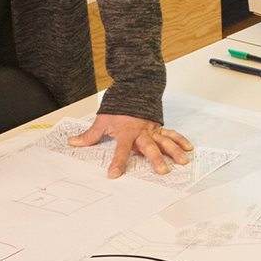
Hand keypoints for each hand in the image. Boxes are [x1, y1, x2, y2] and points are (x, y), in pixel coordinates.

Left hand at [68, 113, 193, 178]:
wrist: (134, 87)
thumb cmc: (118, 106)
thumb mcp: (102, 120)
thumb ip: (90, 135)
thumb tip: (73, 142)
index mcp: (126, 132)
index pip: (120, 150)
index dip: (117, 162)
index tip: (114, 174)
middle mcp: (141, 132)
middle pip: (149, 147)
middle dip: (156, 159)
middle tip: (162, 170)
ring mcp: (152, 130)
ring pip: (165, 141)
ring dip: (174, 151)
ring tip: (182, 161)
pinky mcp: (159, 127)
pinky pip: (171, 134)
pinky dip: (180, 140)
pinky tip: (188, 148)